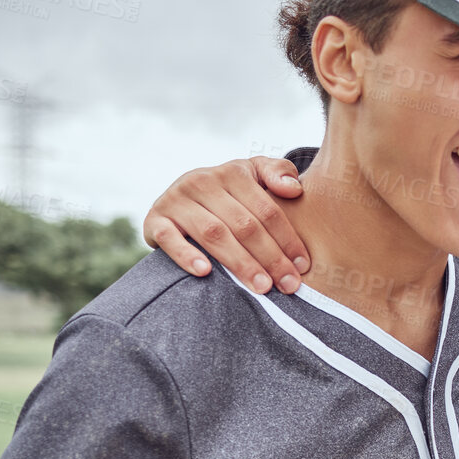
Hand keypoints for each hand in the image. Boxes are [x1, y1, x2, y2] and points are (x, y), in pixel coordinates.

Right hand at [142, 158, 310, 294]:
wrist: (180, 197)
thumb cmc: (229, 192)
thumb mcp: (254, 175)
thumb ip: (277, 172)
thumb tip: (294, 190)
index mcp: (232, 172)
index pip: (266, 210)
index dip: (287, 239)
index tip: (302, 266)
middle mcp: (202, 182)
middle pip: (244, 225)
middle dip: (270, 257)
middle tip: (288, 284)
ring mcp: (176, 200)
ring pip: (215, 233)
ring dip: (240, 262)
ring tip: (261, 287)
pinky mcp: (155, 219)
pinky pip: (169, 238)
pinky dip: (186, 254)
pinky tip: (205, 272)